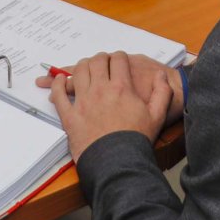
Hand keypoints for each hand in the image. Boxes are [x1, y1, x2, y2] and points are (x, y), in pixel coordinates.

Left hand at [39, 53, 185, 128]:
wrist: (118, 163)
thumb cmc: (136, 140)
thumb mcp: (158, 115)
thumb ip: (162, 92)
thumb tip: (162, 76)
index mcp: (121, 87)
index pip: (118, 59)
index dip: (119, 56)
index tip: (119, 59)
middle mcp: (100, 90)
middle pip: (97, 61)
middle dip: (100, 58)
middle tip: (102, 62)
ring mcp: (83, 102)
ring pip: (78, 72)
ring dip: (81, 66)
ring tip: (85, 68)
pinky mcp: (70, 116)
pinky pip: (60, 95)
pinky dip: (57, 84)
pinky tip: (59, 81)